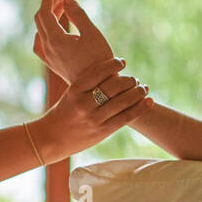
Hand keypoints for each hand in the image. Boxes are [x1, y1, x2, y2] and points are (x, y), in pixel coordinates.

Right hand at [32, 56, 152, 162]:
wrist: (51, 138)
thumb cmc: (63, 112)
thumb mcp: (70, 94)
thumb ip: (88, 84)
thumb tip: (112, 71)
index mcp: (74, 91)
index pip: (98, 72)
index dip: (113, 64)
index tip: (122, 62)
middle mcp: (84, 104)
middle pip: (114, 86)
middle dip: (128, 80)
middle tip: (134, 79)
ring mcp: (94, 119)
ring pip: (123, 101)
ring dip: (138, 92)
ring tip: (143, 87)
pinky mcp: (102, 132)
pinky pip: (126, 118)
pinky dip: (140, 108)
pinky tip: (149, 101)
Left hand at [34, 0, 115, 84]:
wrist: (99, 88)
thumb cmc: (100, 61)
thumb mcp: (92, 33)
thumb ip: (78, 14)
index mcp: (55, 40)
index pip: (45, 12)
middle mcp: (47, 49)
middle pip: (41, 19)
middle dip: (50, 3)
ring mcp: (48, 57)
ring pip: (41, 30)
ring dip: (49, 15)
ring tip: (62, 6)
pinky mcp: (52, 63)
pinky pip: (42, 41)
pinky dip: (47, 29)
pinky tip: (57, 25)